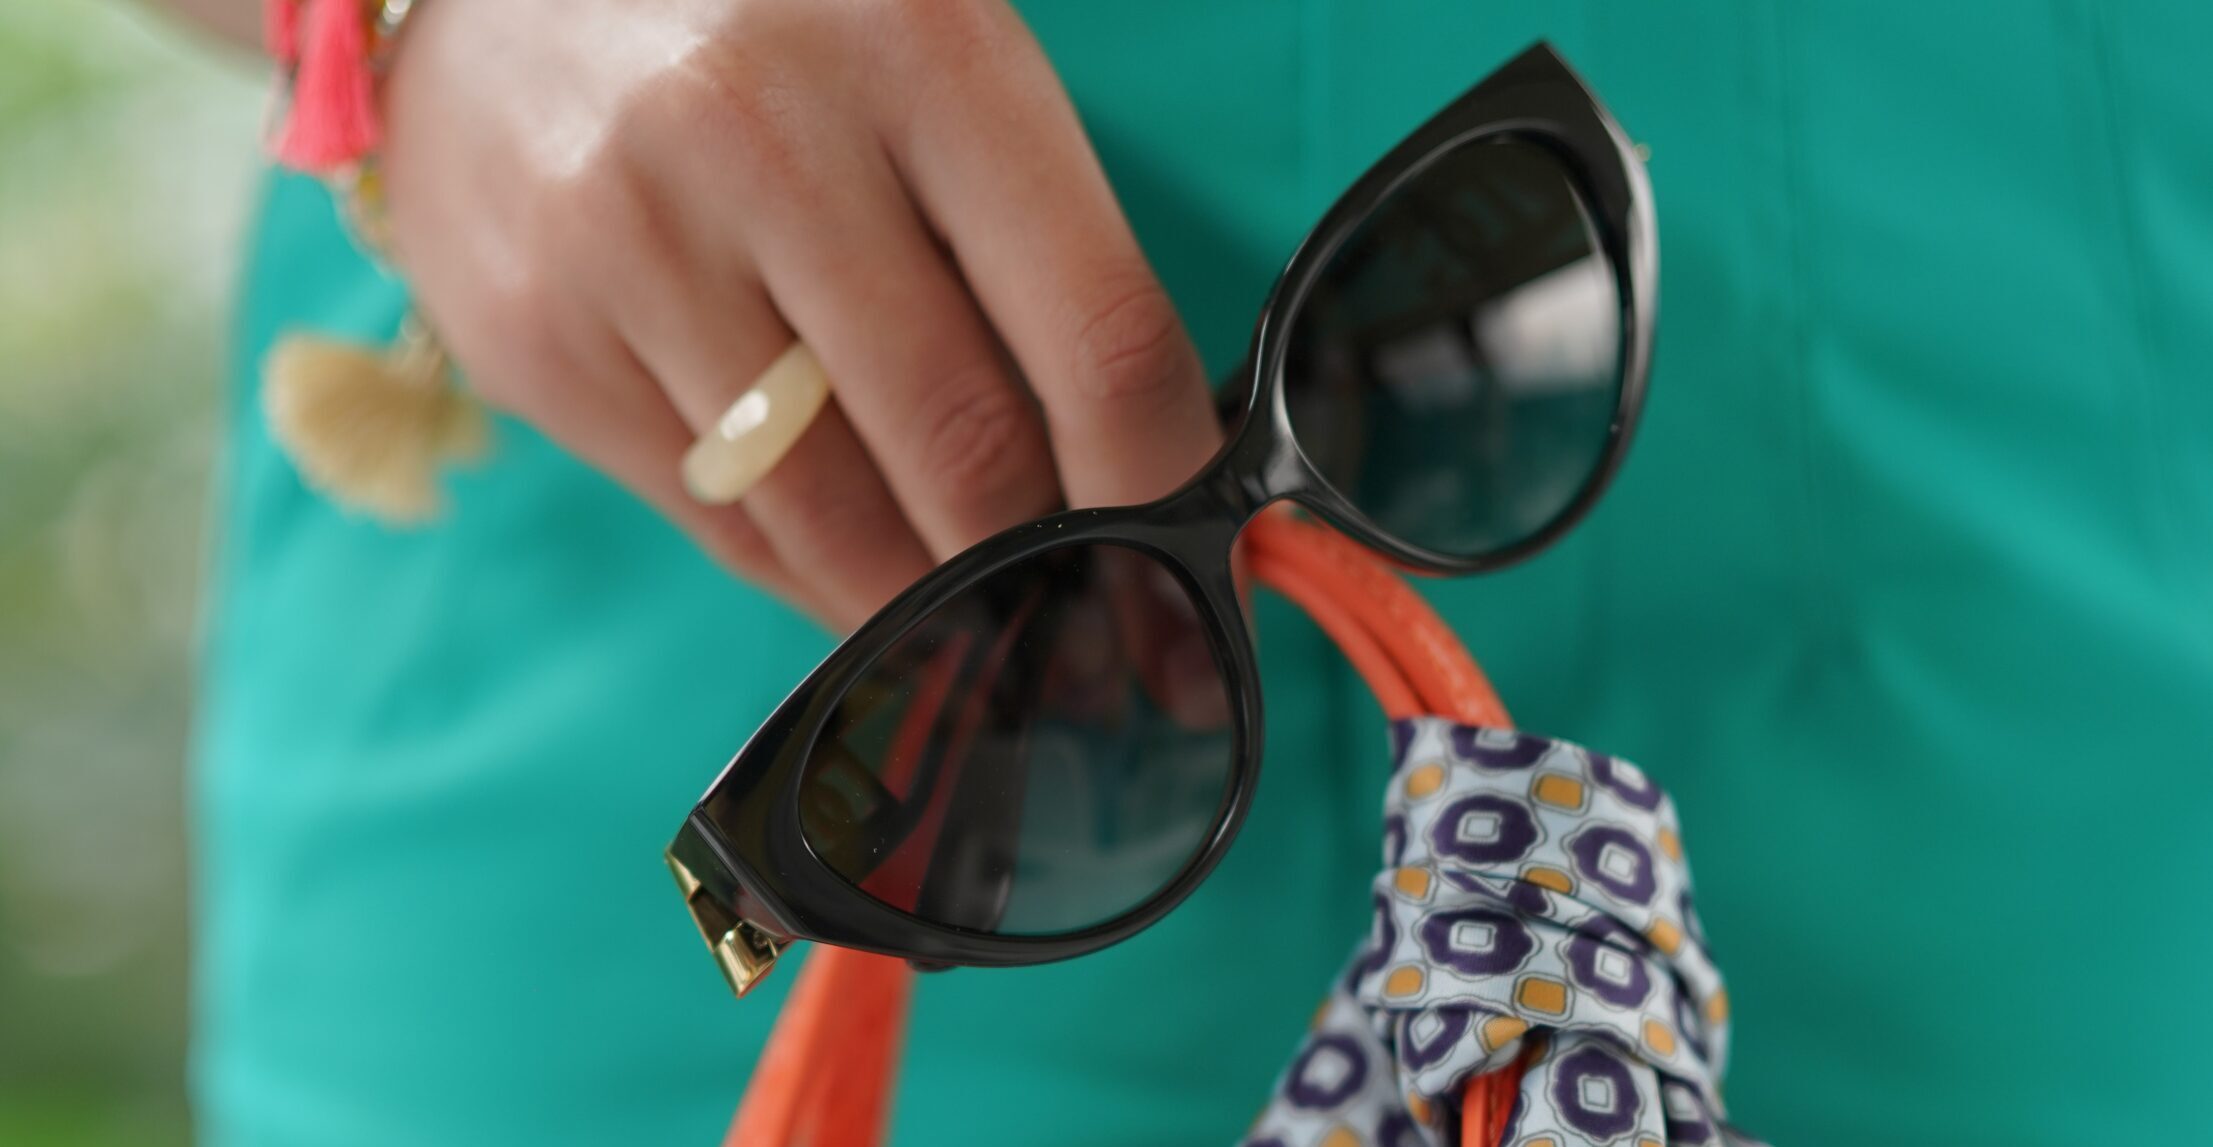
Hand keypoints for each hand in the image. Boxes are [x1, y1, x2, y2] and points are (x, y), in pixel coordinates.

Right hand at [378, 0, 1221, 628]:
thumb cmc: (768, 32)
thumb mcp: (926, 61)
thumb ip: (1034, 237)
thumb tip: (1139, 459)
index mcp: (922, 52)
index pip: (1099, 335)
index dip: (1162, 480)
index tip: (1188, 551)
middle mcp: (766, 139)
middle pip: (968, 448)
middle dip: (1046, 563)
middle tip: (1085, 608)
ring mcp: (631, 243)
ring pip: (835, 517)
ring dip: (928, 595)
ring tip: (973, 607)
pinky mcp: (535, 338)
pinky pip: (720, 524)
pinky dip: (808, 571)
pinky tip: (849, 562)